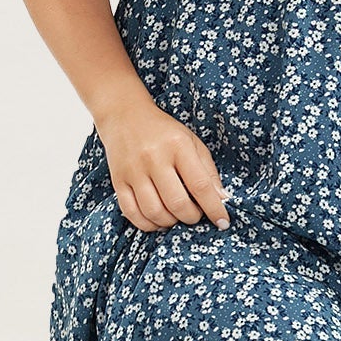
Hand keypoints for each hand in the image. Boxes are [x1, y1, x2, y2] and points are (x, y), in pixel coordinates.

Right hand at [98, 100, 230, 233]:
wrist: (124, 116)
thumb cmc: (164, 132)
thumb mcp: (192, 143)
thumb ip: (208, 172)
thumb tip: (222, 200)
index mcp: (178, 146)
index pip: (200, 185)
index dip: (214, 208)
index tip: (222, 222)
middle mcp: (154, 158)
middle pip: (177, 203)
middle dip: (191, 217)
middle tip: (195, 214)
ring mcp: (133, 171)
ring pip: (154, 212)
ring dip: (170, 223)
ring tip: (176, 217)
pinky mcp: (118, 181)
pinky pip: (132, 213)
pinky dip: (148, 224)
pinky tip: (158, 220)